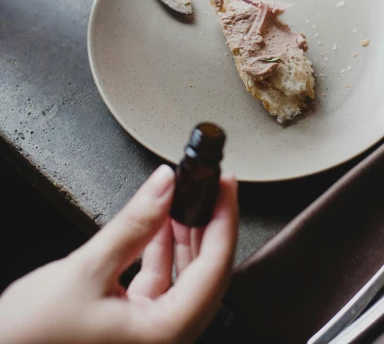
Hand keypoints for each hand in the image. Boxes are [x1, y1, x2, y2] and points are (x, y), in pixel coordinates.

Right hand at [0, 165, 238, 343]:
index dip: (224, 220)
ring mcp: (146, 336)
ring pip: (184, 279)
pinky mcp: (128, 328)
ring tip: (183, 198)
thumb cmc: (27, 340)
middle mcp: (161, 341)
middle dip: (209, 225)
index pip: (214, 270)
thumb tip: (164, 185)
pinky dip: (161, 252)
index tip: (226, 186)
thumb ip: (132, 225)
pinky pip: (160, 284)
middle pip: (206, 275)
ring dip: (185, 236)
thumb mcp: (85, 270)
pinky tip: (158, 225)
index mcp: (161, 336)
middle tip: (210, 185)